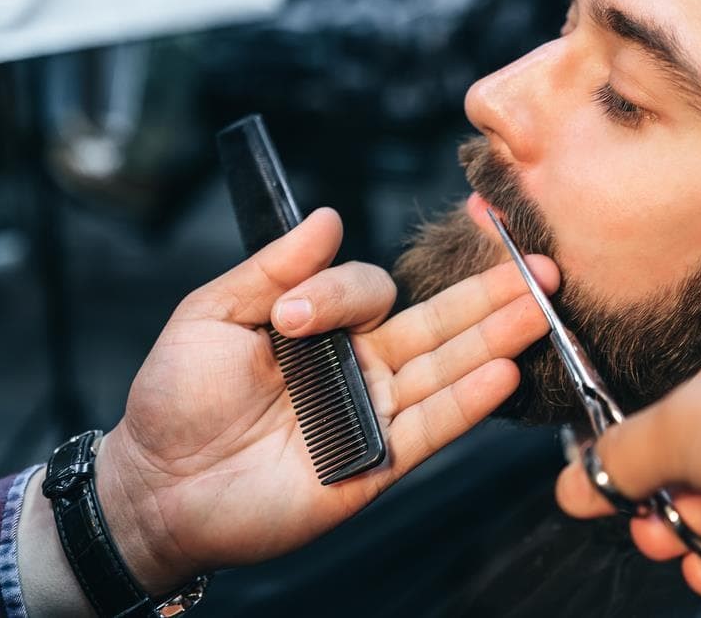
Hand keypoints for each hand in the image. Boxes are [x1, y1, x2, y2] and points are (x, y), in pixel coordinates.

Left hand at [95, 208, 558, 593]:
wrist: (160, 486)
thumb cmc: (177, 399)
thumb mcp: (213, 315)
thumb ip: (274, 267)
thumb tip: (326, 215)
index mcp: (325, 329)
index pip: (370, 292)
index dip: (342, 294)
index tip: (292, 318)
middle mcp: (360, 367)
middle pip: (435, 324)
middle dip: (487, 295)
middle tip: (536, 266)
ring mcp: (373, 414)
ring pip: (444, 370)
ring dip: (494, 339)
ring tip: (539, 308)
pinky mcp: (377, 463)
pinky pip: (429, 428)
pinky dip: (467, 402)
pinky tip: (504, 371)